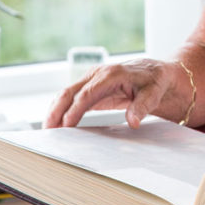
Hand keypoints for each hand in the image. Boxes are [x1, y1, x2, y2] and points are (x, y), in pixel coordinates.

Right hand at [44, 58, 181, 128]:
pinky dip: (62, 110)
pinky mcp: (91, 87)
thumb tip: (133, 122)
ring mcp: (92, 79)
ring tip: (48, 131)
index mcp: (111, 74)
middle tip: (48, 132)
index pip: (86, 95)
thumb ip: (143, 106)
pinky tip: (58, 124)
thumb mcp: (154, 93)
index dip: (74, 111)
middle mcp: (97, 74)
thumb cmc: (155, 81)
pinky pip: (72, 98)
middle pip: (69, 92)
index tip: (66, 127)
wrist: (157, 72)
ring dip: (55, 111)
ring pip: (66, 94)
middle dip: (56, 111)